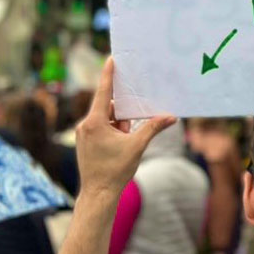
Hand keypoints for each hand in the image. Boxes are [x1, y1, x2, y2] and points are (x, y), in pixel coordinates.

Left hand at [75, 57, 175, 201]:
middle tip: (130, 128)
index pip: (103, 92)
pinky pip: (100, 128)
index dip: (108, 75)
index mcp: (95, 122)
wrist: (98, 194)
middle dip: (122, 115)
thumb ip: (153, 128)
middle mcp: (85, 125)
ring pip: (105, 119)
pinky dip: (112, 132)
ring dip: (118, 126)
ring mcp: (83, 133)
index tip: (111, 59)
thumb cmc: (115, 171)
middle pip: (108, 108)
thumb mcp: (137, 147)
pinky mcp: (84, 142)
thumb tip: (171, 117)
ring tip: (125, 143)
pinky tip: (119, 146)